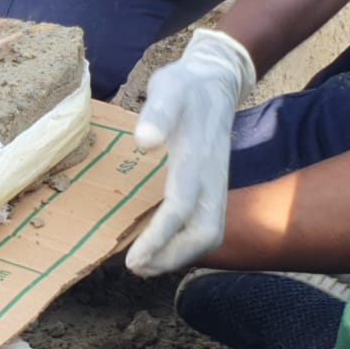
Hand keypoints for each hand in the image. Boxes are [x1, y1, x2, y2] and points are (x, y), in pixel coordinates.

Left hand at [125, 29, 255, 276]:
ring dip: (178, 255)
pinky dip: (183, 243)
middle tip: (137, 267)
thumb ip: (158, 112)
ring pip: (209, 233)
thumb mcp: (169, 88)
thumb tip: (143, 142)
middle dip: (173, 257)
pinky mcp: (213, 187)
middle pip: (205, 233)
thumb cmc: (186, 86)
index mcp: (197, 158)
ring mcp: (216, 184)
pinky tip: (158, 245)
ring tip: (145, 264)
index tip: (134, 259)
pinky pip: (204, 224)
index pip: (181, 208)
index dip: (159, 238)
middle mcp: (212, 178)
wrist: (216, 81)